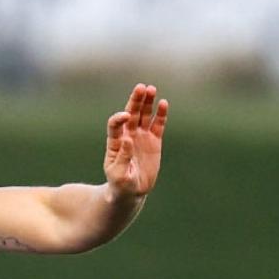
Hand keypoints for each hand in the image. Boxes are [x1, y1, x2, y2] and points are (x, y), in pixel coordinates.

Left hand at [103, 83, 168, 198]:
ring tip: (151, 89)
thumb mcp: (119, 175)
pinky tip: (163, 103)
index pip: (115, 124)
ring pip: (144, 115)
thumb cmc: (120, 184)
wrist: (132, 191)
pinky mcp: (154, 141)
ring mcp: (141, 136)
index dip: (119, 118)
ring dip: (147, 102)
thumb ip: (122, 158)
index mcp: (115, 143)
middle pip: (131, 113)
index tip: (126, 117)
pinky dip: (161, 114)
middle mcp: (128, 135)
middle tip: (141, 87)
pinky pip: (158, 124)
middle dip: (135, 101)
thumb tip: (127, 140)